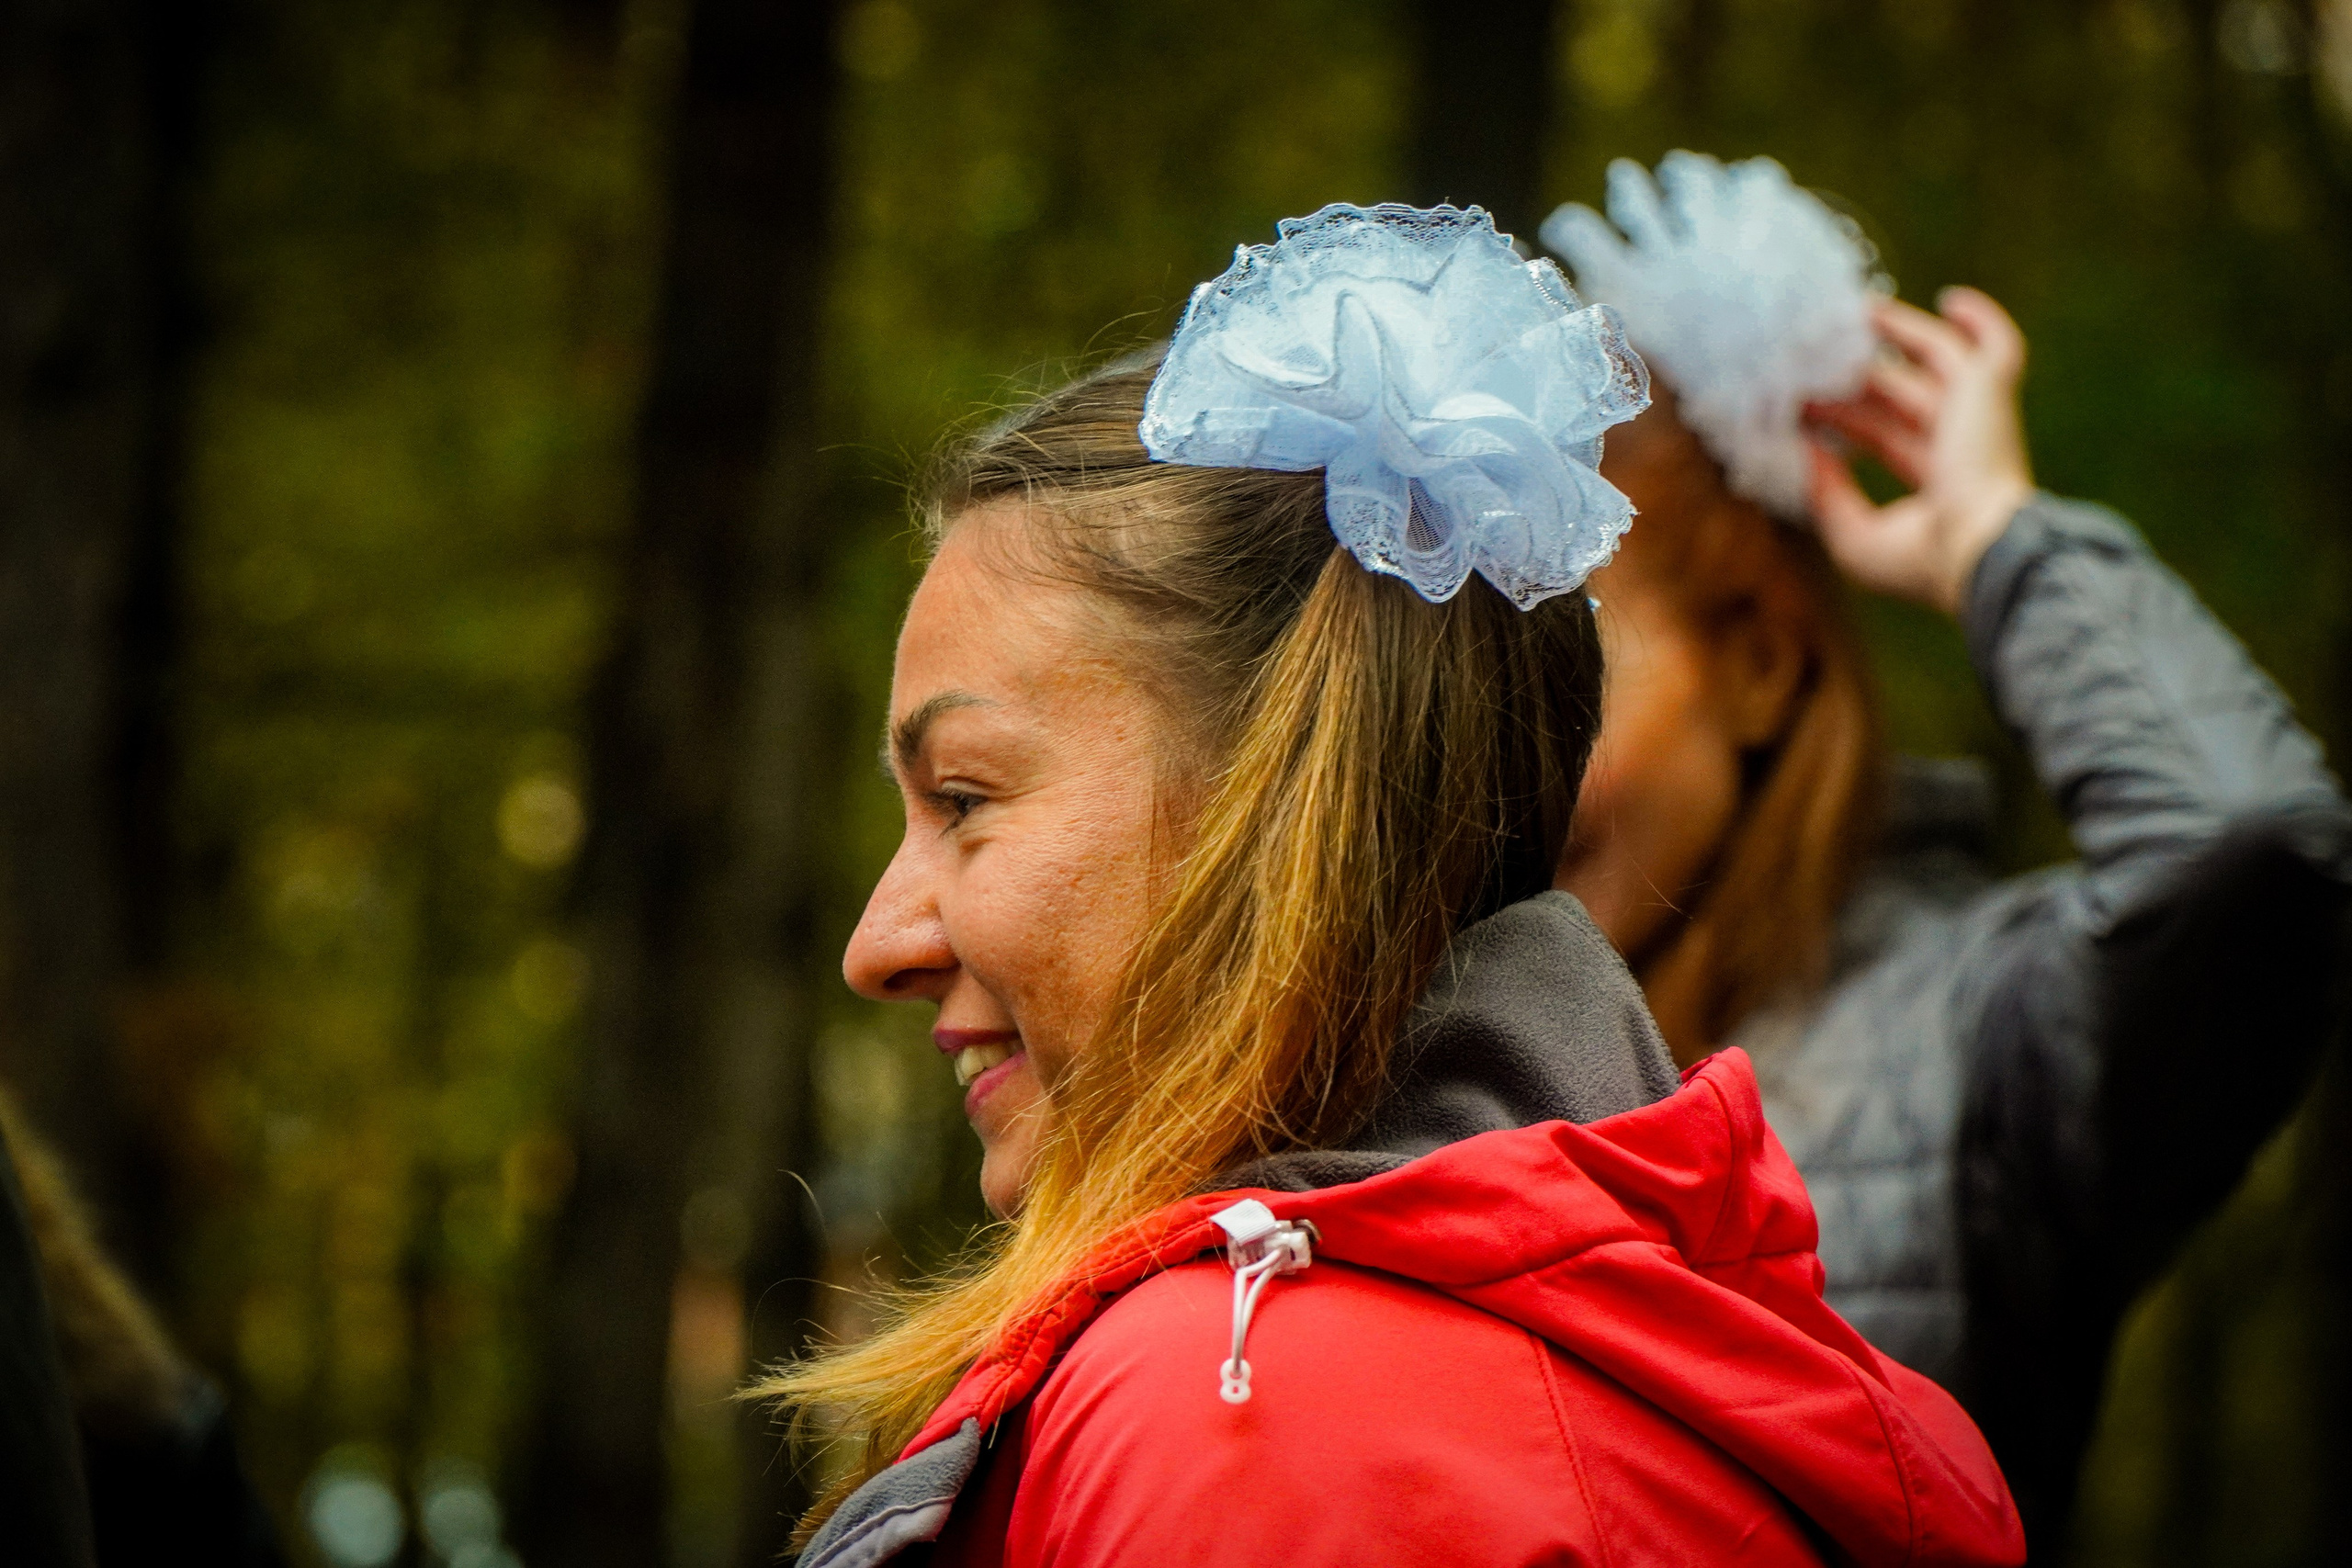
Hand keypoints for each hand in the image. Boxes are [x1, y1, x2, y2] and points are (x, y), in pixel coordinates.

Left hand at [1805, 287, 2034, 616]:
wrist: (1977, 551)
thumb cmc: (1920, 560)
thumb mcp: (1854, 537)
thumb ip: (1827, 494)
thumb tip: (1805, 450)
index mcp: (1937, 483)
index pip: (1881, 437)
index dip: (1841, 419)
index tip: (1796, 401)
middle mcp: (1960, 445)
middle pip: (1901, 393)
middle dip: (1858, 373)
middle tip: (1810, 350)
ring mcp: (1978, 418)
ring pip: (1939, 360)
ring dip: (1901, 333)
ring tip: (1854, 309)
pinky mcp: (1990, 394)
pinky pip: (1997, 346)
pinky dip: (1982, 320)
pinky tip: (1950, 298)